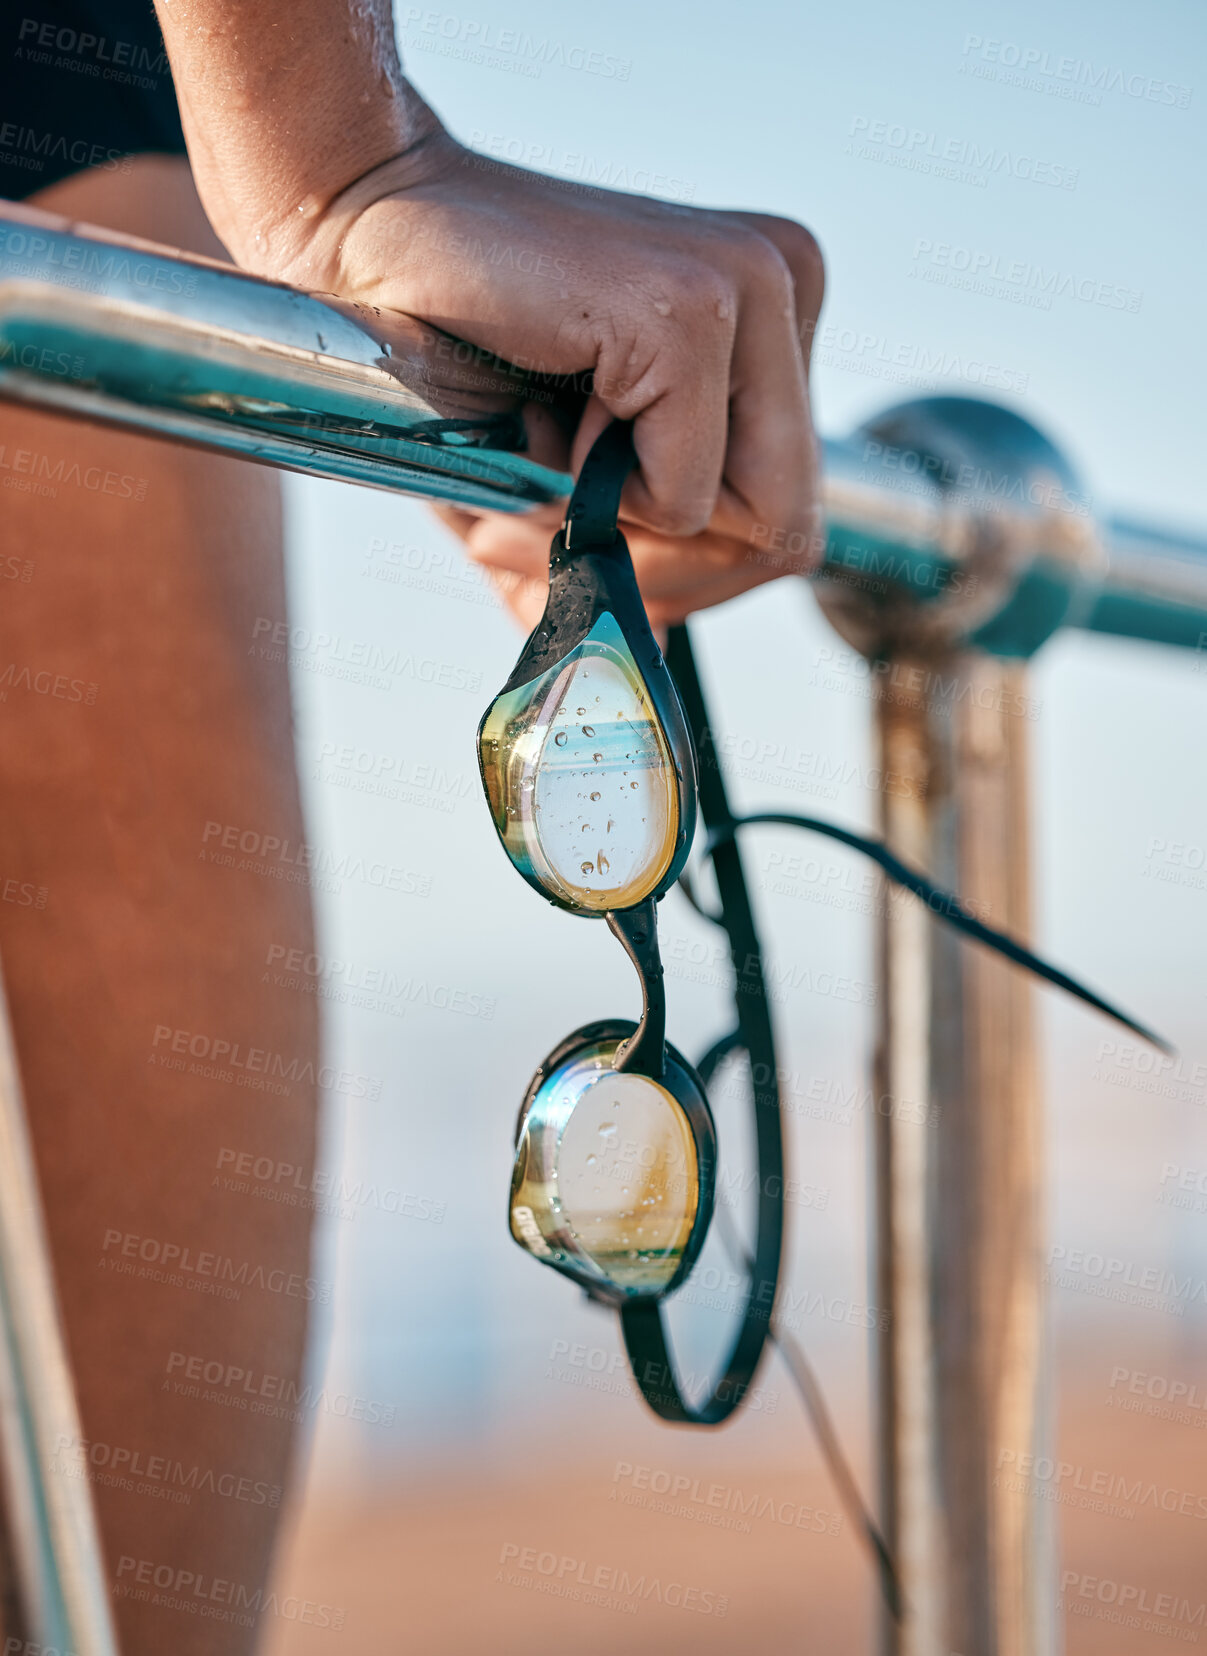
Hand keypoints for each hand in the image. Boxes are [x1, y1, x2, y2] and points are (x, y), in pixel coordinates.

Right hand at [268, 125, 824, 625]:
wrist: (353, 232)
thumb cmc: (454, 352)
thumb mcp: (559, 475)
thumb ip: (618, 563)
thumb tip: (640, 666)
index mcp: (776, 322)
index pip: (794, 515)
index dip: (691, 569)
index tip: (583, 525)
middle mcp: (789, 284)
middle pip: (792, 534)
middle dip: (665, 574)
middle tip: (546, 516)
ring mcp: (754, 286)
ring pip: (754, 527)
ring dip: (621, 539)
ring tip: (537, 454)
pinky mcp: (692, 307)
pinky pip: (684, 499)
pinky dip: (594, 500)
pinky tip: (535, 416)